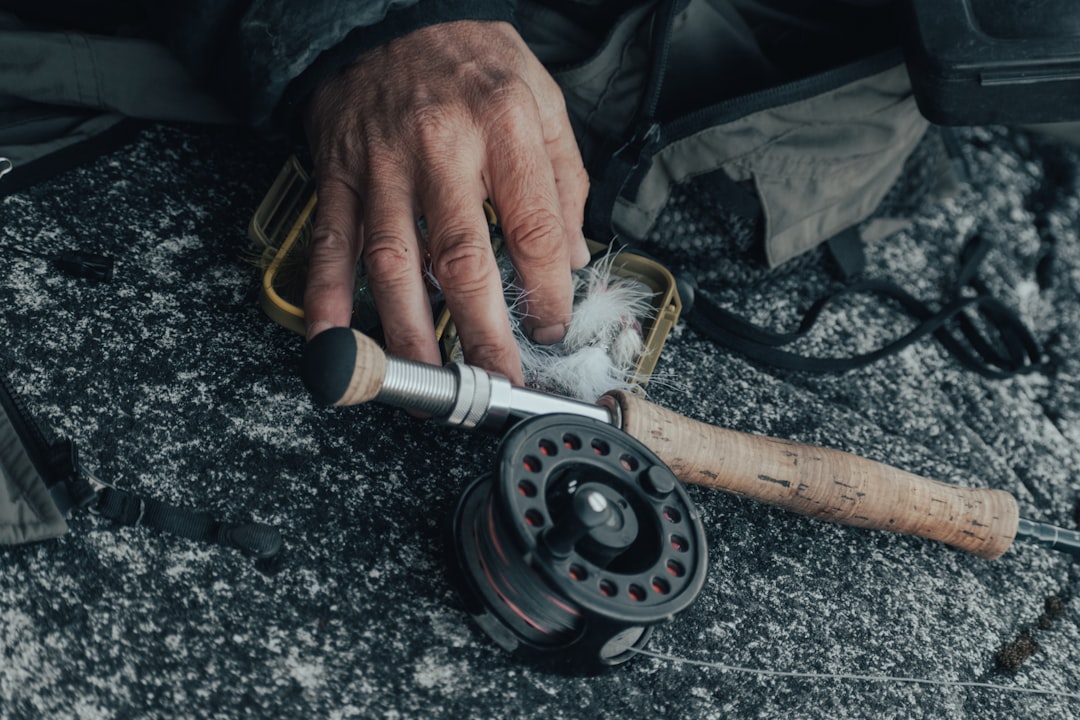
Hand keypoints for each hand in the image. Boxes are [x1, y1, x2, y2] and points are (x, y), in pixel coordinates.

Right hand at [302, 20, 590, 384]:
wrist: (390, 14)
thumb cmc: (471, 61)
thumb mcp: (541, 98)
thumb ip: (563, 178)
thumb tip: (571, 255)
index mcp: (502, 126)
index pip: (533, 226)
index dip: (546, 290)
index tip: (550, 328)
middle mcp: (440, 146)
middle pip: (462, 256)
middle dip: (481, 331)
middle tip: (497, 380)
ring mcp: (381, 164)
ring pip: (393, 260)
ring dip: (408, 331)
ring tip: (428, 384)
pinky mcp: (339, 173)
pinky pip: (331, 241)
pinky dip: (327, 296)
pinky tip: (333, 340)